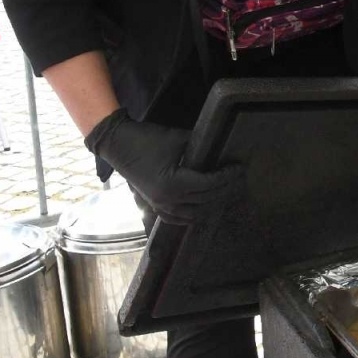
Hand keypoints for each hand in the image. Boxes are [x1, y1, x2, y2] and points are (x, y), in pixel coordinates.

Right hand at [84, 110, 239, 223]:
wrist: (117, 145)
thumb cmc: (147, 139)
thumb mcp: (178, 139)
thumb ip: (200, 147)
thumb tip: (221, 148)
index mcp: (174, 183)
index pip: (210, 185)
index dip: (228, 177)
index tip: (240, 168)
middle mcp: (168, 200)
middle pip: (206, 199)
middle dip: (226, 189)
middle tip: (240, 179)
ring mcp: (160, 206)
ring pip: (195, 212)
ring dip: (213, 203)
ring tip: (227, 192)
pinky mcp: (154, 205)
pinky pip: (177, 218)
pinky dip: (193, 215)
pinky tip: (204, 210)